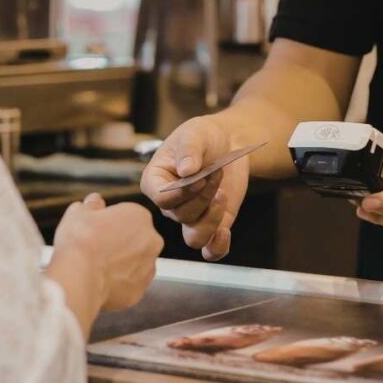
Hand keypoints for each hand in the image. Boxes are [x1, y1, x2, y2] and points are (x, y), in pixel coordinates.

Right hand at [52, 194, 163, 311]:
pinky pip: (130, 283)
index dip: (108, 222)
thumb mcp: (79, 213)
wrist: (80, 278)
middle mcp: (152, 240)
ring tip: (96, 267)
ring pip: (135, 262)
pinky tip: (100, 281)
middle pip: (135, 239)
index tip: (94, 230)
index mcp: (140, 216)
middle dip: (119, 242)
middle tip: (95, 249)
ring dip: (121, 263)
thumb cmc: (80, 241)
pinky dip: (118, 283)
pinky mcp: (141, 289)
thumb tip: (95, 201)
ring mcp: (150, 266)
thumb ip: (91, 204)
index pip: (127, 215)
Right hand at [140, 116, 249, 260]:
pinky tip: (226, 232)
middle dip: (204, 195)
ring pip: (194, 238)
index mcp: (155, 182)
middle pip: (182, 215)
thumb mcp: (195, 133)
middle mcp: (170, 205)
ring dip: (211, 219)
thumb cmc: (203, 136)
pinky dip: (217, 247)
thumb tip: (187, 171)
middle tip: (216, 172)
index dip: (183, 192)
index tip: (200, 176)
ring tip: (222, 195)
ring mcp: (191, 217)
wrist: (226, 143)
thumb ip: (189, 149)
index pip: (162, 199)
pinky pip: (210, 249)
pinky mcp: (213, 224)